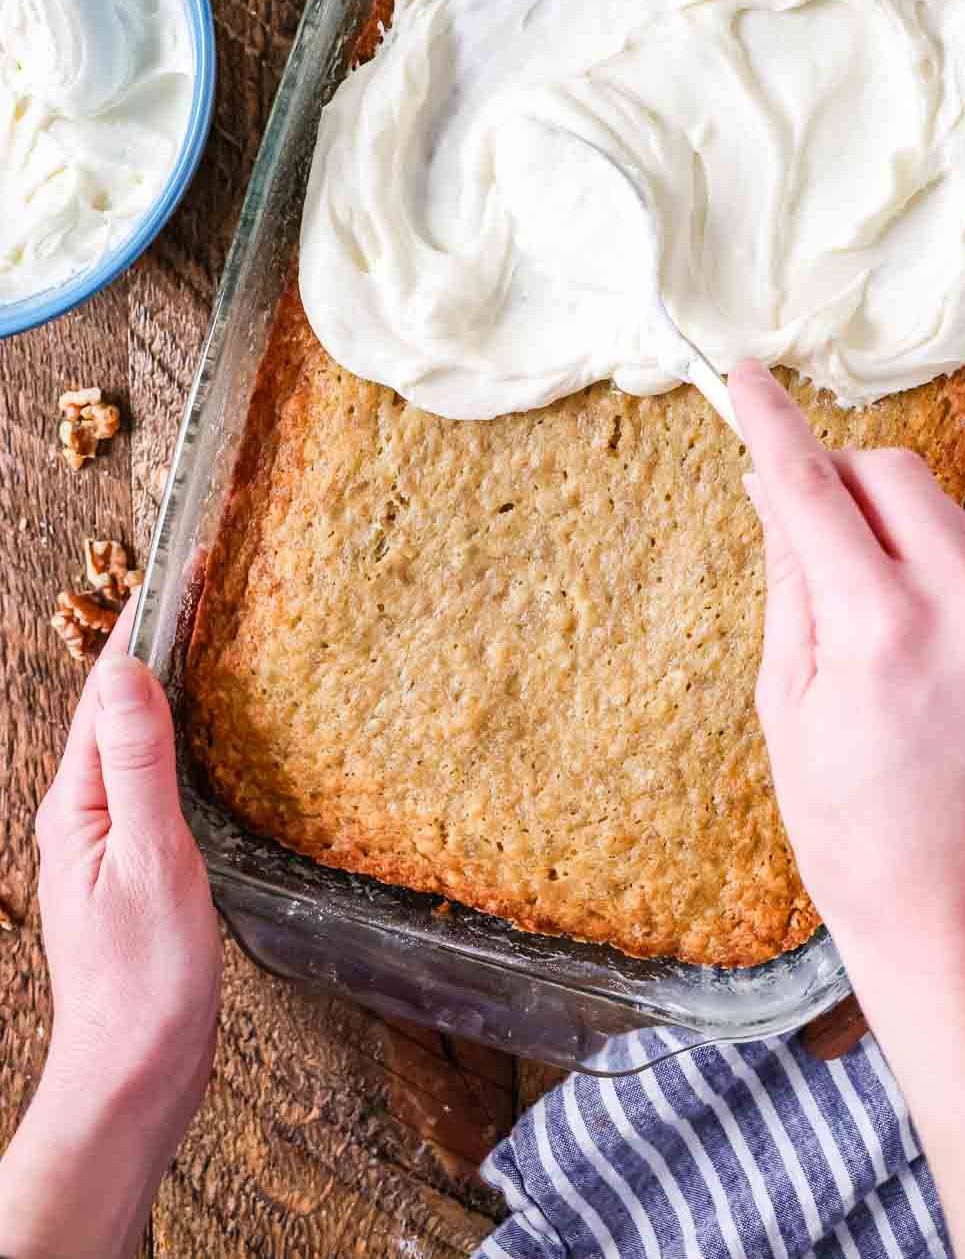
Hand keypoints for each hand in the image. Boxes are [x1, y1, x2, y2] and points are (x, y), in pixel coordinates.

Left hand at [0, 597, 220, 1258]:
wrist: (136, 1074)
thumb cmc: (145, 978)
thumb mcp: (153, 858)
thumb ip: (140, 763)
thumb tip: (126, 671)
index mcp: (77, 802)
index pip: (107, 691)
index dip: (144, 625)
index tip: (180, 565)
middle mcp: (82, 814)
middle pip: (116, 709)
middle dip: (156, 644)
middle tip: (208, 586)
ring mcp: (105, 842)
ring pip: (135, 744)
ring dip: (168, 689)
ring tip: (213, 640)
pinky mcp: (134, 869)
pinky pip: (153, 781)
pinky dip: (181, 742)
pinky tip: (212, 738)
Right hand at [730, 359, 964, 981]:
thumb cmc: (853, 839)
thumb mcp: (787, 712)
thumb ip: (789, 588)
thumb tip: (779, 497)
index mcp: (879, 632)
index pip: (814, 490)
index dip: (772, 425)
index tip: (747, 379)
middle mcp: (964, 613)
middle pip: (897, 476)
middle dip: (843, 478)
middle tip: (806, 524)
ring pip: (948, 520)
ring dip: (895, 531)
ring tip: (866, 613)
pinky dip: (943, 585)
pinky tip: (923, 660)